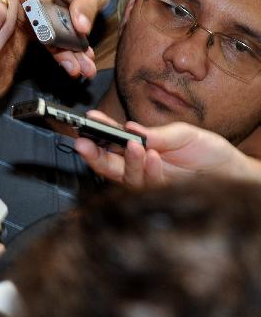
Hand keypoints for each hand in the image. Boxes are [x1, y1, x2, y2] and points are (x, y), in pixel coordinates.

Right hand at [11, 0, 109, 77]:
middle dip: (57, 47)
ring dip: (61, 54)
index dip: (44, 24)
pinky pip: (40, 38)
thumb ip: (87, 3)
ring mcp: (22, 4)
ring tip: (82, 68)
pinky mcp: (26, 19)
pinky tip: (76, 62)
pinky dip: (59, 52)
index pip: (35, 1)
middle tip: (78, 66)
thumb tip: (80, 28)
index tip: (57, 43)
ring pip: (37, 35)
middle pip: (35, 22)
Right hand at [74, 113, 254, 187]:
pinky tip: (153, 157)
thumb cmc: (208, 151)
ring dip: (126, 161)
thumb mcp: (183, 134)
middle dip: (93, 154)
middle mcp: (139, 166)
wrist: (233, 172)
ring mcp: (149, 181)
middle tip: (84, 144)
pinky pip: (147, 186)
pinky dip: (148, 171)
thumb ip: (157, 134)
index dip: (98, 131)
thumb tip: (130, 128)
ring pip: (124, 177)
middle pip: (107, 164)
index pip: (112, 141)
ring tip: (134, 145)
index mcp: (140, 148)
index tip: (88, 121)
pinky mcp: (161, 195)